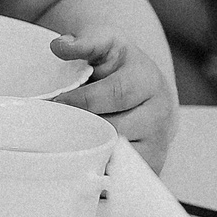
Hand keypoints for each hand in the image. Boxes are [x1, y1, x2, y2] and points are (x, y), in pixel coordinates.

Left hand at [49, 33, 177, 163]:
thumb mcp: (105, 42)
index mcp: (148, 80)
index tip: (57, 102)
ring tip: (67, 143)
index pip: (116, 93)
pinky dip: (103, 172)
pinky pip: (126, 175)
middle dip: (83, 127)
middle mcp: (160, 112)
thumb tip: (59, 46)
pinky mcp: (153, 164)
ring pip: (120, 155)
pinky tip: (83, 163)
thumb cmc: (119, 64)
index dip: (82, 100)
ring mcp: (159, 141)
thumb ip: (83, 41)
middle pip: (117, 128)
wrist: (142, 86)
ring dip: (91, 151)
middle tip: (56, 126)